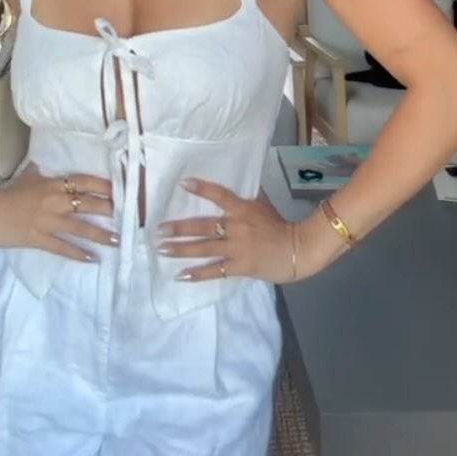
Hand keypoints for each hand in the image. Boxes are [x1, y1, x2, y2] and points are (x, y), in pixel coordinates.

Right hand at [0, 167, 116, 261]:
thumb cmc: (7, 193)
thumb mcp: (28, 176)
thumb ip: (42, 172)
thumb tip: (49, 163)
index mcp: (52, 184)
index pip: (83, 181)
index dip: (103, 185)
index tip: (121, 189)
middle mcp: (54, 200)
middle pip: (88, 203)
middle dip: (110, 210)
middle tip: (130, 216)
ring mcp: (48, 220)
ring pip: (80, 227)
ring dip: (101, 235)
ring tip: (118, 241)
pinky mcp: (39, 238)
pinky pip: (63, 247)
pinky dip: (78, 253)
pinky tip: (93, 259)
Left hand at [156, 178, 297, 282]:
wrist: (298, 250)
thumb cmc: (280, 225)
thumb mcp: (264, 204)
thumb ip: (248, 195)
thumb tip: (238, 180)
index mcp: (242, 209)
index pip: (220, 195)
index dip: (202, 189)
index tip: (183, 184)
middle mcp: (236, 227)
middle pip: (203, 226)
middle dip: (179, 228)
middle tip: (159, 230)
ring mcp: (237, 247)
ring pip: (204, 247)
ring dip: (181, 249)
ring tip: (162, 249)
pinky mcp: (239, 266)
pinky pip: (215, 270)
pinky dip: (198, 273)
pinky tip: (181, 275)